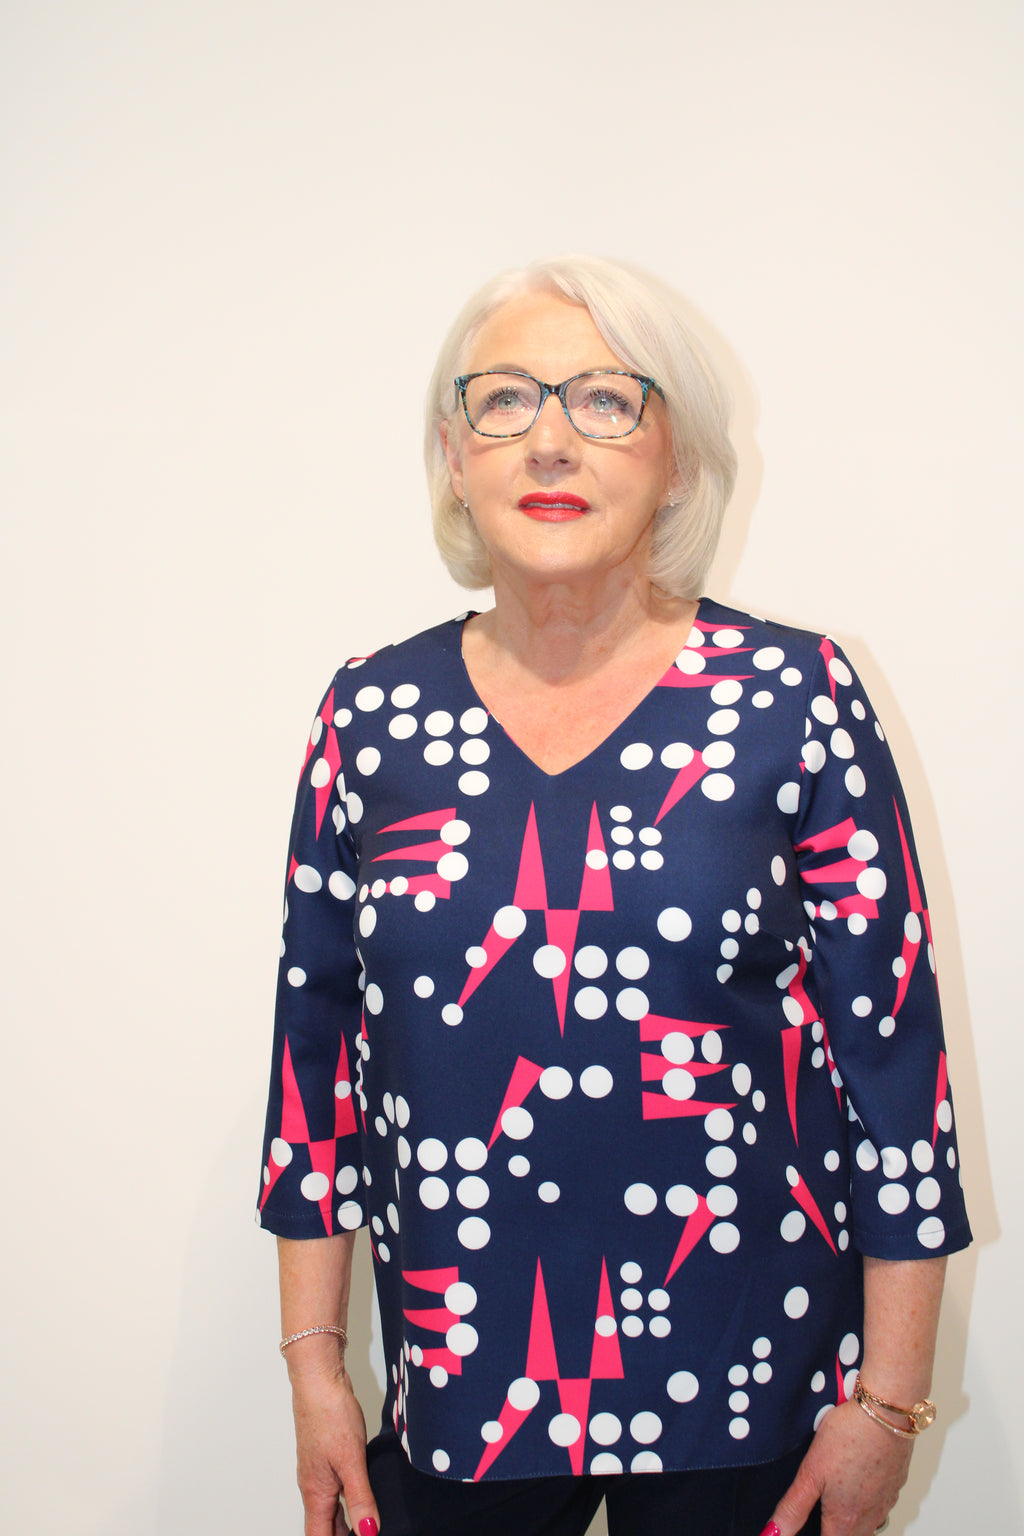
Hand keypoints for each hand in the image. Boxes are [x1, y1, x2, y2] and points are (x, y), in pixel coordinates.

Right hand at [289, 1359, 380, 1535]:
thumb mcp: (351, 1460)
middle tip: (366, 1535)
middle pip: (324, 1526)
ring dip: (345, 1521)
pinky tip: (362, 1493)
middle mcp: (314, 1486)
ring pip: (330, 1507)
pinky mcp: (327, 1455)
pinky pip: (335, 1488)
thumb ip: (360, 1497)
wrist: (319, 1379)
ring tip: (367, 1526)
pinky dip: (347, 1499)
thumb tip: (368, 1532)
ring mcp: (319, 1470)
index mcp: (316, 1493)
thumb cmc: (329, 1414)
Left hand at [762, 1398, 912, 1535]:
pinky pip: (883, 1507)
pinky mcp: (896, 1484)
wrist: (886, 1412)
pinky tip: (859, 1485)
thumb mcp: (810, 1472)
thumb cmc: (848, 1437)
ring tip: (836, 1507)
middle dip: (835, 1532)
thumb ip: (792, 1508)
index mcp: (845, 1519)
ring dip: (853, 1524)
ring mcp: (886, 1501)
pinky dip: (869, 1505)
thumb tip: (772, 1534)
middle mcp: (869, 1516)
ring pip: (869, 1526)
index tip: (805, 1529)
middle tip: (819, 1519)